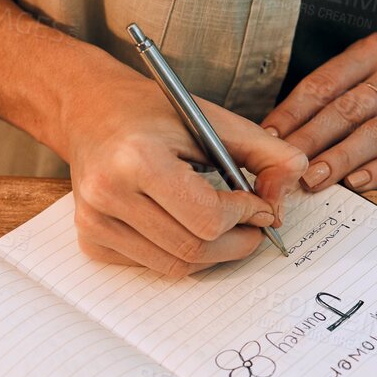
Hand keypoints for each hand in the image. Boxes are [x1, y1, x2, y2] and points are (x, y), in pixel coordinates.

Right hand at [57, 67, 306, 276]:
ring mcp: (95, 222)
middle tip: (255, 226)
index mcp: (136, 159)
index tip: (260, 205)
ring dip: (213, 253)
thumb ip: (263, 152)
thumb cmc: (151, 112)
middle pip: (194, 250)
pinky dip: (180, 254)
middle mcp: (108, 194)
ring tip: (226, 226)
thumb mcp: (211, 119)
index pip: (208, 218)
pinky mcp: (91, 240)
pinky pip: (153, 266)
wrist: (89, 110)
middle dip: (237, 242)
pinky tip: (183, 225)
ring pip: (176, 266)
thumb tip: (287, 194)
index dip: (246, 217)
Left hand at [261, 32, 376, 193]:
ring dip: (341, 158)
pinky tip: (355, 184)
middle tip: (288, 164)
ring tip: (314, 178)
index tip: (269, 138)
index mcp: (375, 52)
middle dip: (314, 139)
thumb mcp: (358, 85)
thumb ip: (324, 105)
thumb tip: (275, 139)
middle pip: (350, 108)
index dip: (293, 112)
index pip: (325, 82)